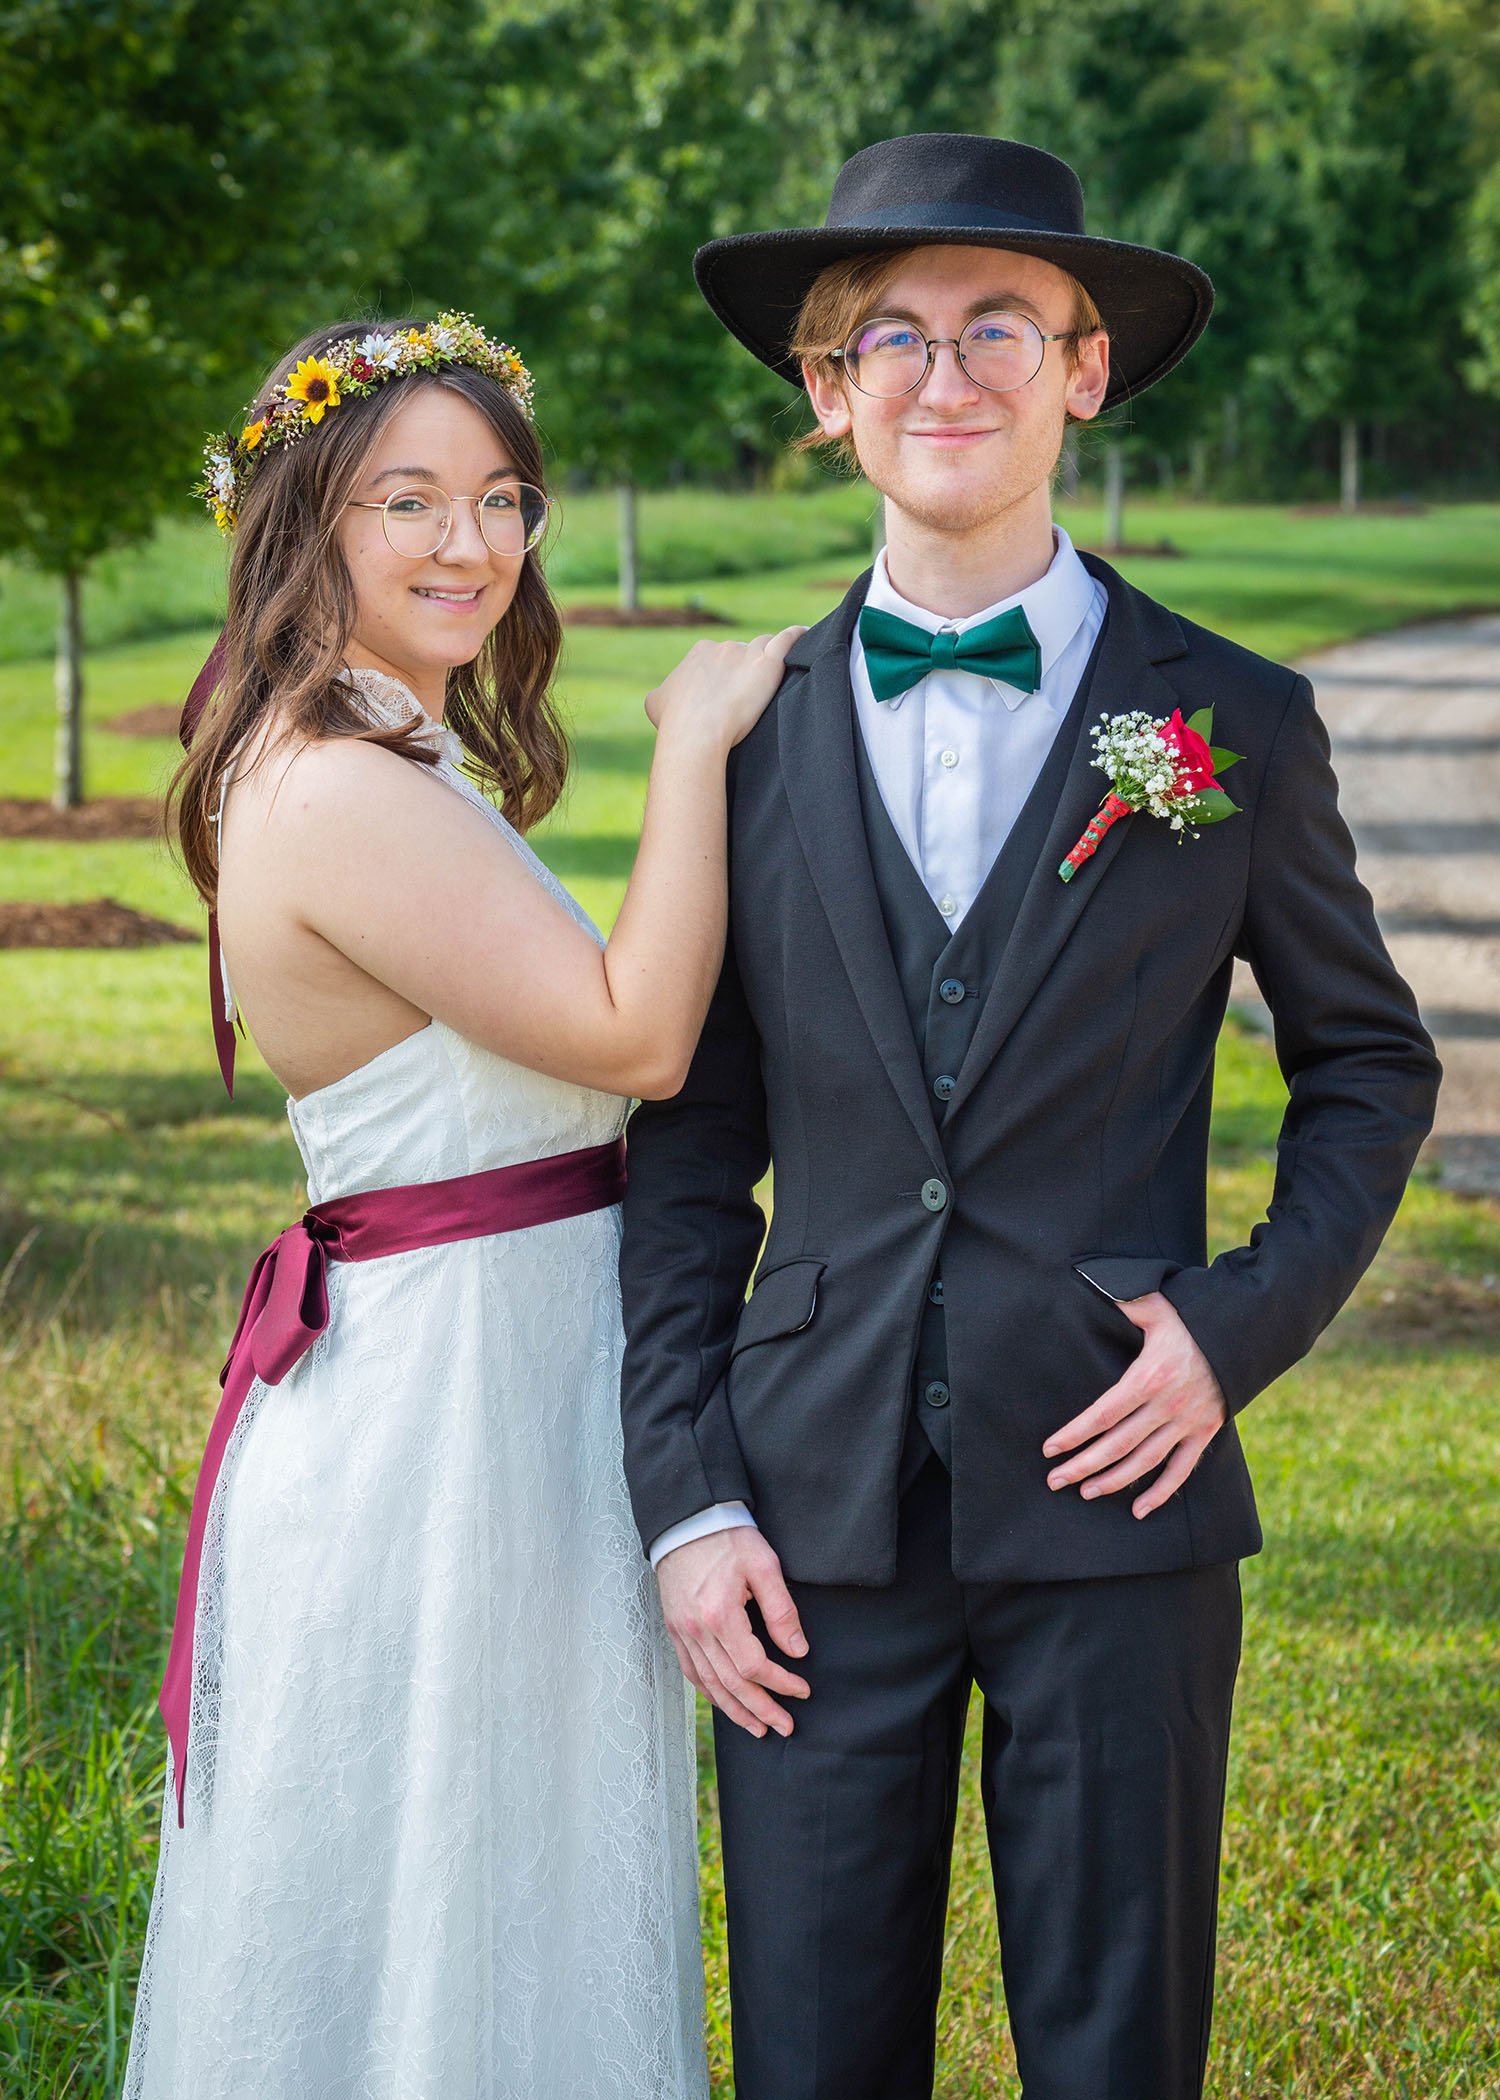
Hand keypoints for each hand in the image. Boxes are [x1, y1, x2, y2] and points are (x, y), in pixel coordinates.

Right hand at [644, 626, 805, 747]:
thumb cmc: (674, 721)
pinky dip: (796, 636)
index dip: (724, 675)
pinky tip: (804, 634)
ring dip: (767, 656)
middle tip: (746, 695)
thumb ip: (663, 693)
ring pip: (762, 647)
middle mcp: (722, 647)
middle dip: (744, 669)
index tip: (726, 694)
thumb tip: (662, 696)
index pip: (718, 656)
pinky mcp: (767, 665)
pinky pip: (786, 641)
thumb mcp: (655, 703)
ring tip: (775, 671)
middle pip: (741, 652)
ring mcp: (746, 654)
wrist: (695, 731)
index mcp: (699, 653)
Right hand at [655, 1525, 810, 1737]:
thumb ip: (781, 1610)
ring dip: (735, 1710)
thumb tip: (798, 1650)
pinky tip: (724, 1702)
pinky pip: (691, 1671)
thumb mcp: (764, 1565)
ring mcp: (682, 1632)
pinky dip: (709, 1692)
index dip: (781, 1683)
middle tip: (785, 1727)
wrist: (686, 1521)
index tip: (802, 1690)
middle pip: (731, 1684)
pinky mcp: (675, 1628)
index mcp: (720, 1615)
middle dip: (761, 1709)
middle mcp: (697, 1630)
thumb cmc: (727, 1537)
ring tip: (758, 1728)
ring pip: (710, 1684)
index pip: (754, 1666)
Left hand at [1043, 1291, 1226, 1519]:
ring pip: (1145, 1462)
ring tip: (1086, 1492)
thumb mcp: (1158, 1306)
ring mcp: (1187, 1423)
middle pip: (1118, 1444)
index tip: (1050, 1449)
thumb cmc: (1194, 1318)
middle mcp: (1167, 1406)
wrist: (1246, 1335)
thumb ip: (1124, 1300)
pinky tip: (1139, 1511)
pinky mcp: (1205, 1433)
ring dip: (1114, 1481)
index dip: (1075, 1434)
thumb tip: (1090, 1281)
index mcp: (1149, 1377)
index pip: (1103, 1414)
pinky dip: (1161, 1492)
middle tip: (1055, 1481)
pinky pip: (1181, 1470)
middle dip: (1084, 1465)